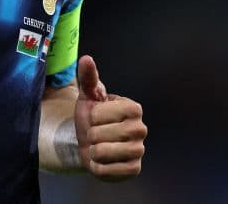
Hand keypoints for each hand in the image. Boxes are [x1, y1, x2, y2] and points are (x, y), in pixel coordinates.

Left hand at [75, 55, 146, 180]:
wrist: (90, 143)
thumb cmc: (91, 116)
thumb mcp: (88, 96)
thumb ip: (88, 78)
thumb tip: (86, 58)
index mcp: (134, 108)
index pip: (105, 113)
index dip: (94, 116)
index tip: (95, 116)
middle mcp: (141, 129)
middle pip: (102, 134)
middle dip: (90, 134)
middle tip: (94, 133)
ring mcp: (139, 151)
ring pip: (104, 152)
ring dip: (93, 150)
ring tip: (97, 146)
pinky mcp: (134, 170)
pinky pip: (107, 170)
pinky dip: (97, 166)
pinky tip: (102, 160)